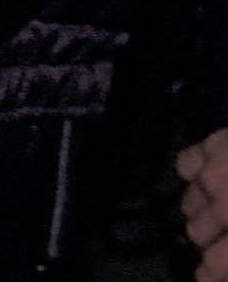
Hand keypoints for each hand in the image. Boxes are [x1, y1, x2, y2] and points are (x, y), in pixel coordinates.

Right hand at [181, 128, 227, 279]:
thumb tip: (224, 268)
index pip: (214, 262)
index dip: (212, 273)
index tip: (211, 276)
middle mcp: (226, 204)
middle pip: (196, 233)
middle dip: (211, 241)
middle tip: (226, 239)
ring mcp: (218, 170)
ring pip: (188, 202)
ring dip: (202, 212)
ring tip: (221, 212)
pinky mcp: (217, 141)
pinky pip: (185, 164)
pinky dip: (195, 174)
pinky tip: (212, 180)